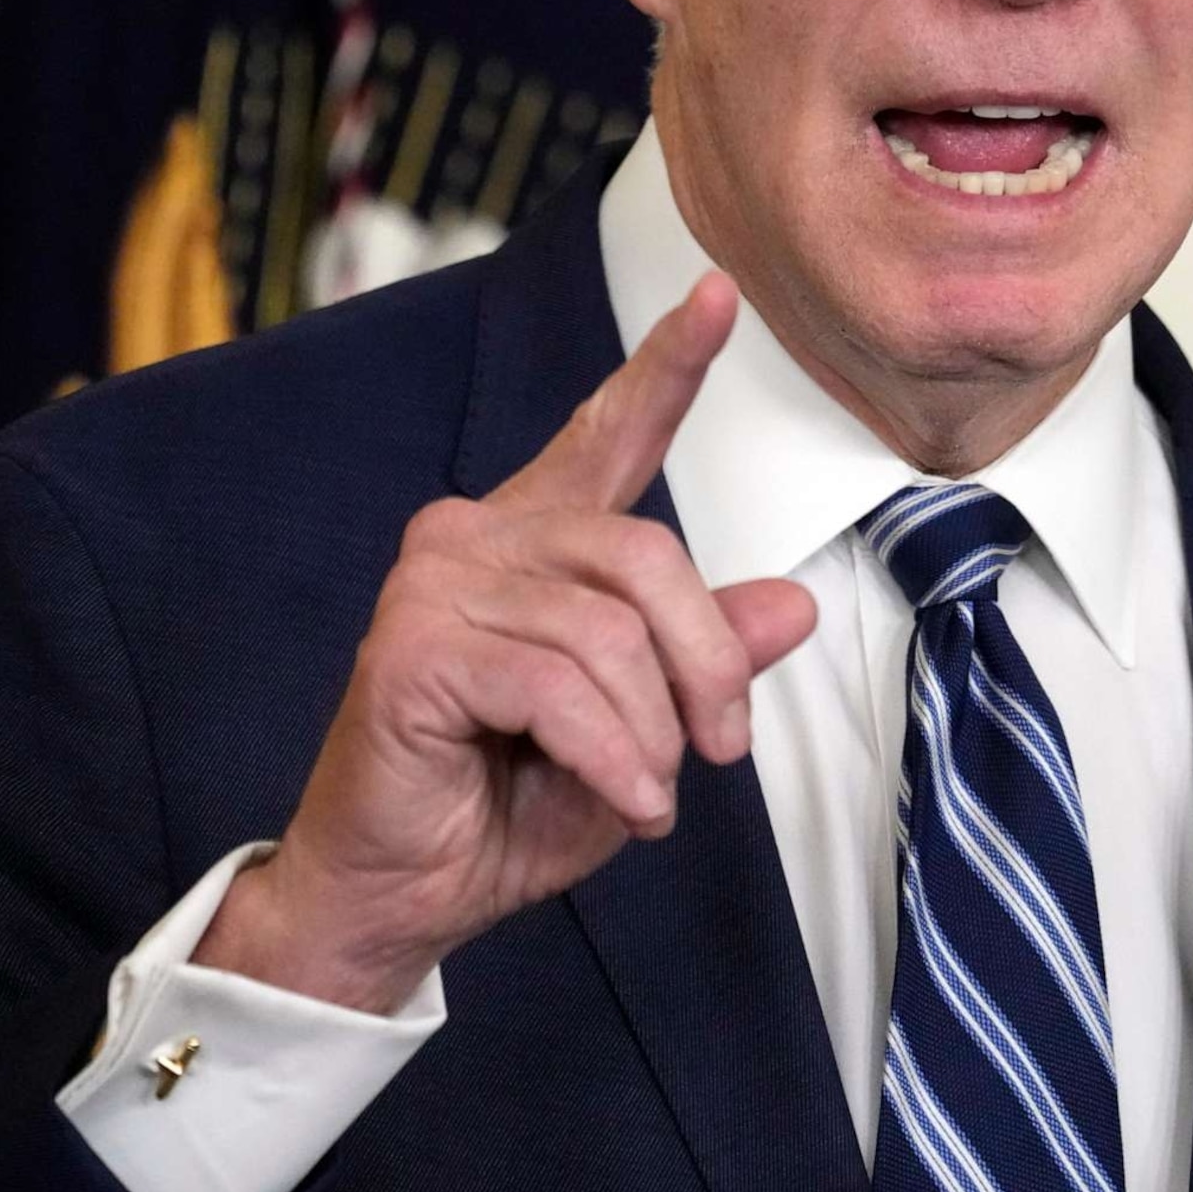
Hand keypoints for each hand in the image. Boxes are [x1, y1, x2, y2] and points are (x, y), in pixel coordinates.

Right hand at [194, 273, 814, 1011]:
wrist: (399, 896)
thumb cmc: (504, 808)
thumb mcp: (641, 731)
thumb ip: (704, 656)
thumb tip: (793, 604)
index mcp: (535, 542)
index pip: (609, 433)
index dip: (667, 364)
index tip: (721, 294)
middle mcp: (477, 536)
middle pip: (647, 554)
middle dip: (707, 662)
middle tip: (718, 750)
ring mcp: (437, 583)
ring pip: (609, 630)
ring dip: (652, 732)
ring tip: (647, 791)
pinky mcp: (416, 645)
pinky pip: (559, 686)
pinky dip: (612, 756)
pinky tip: (621, 799)